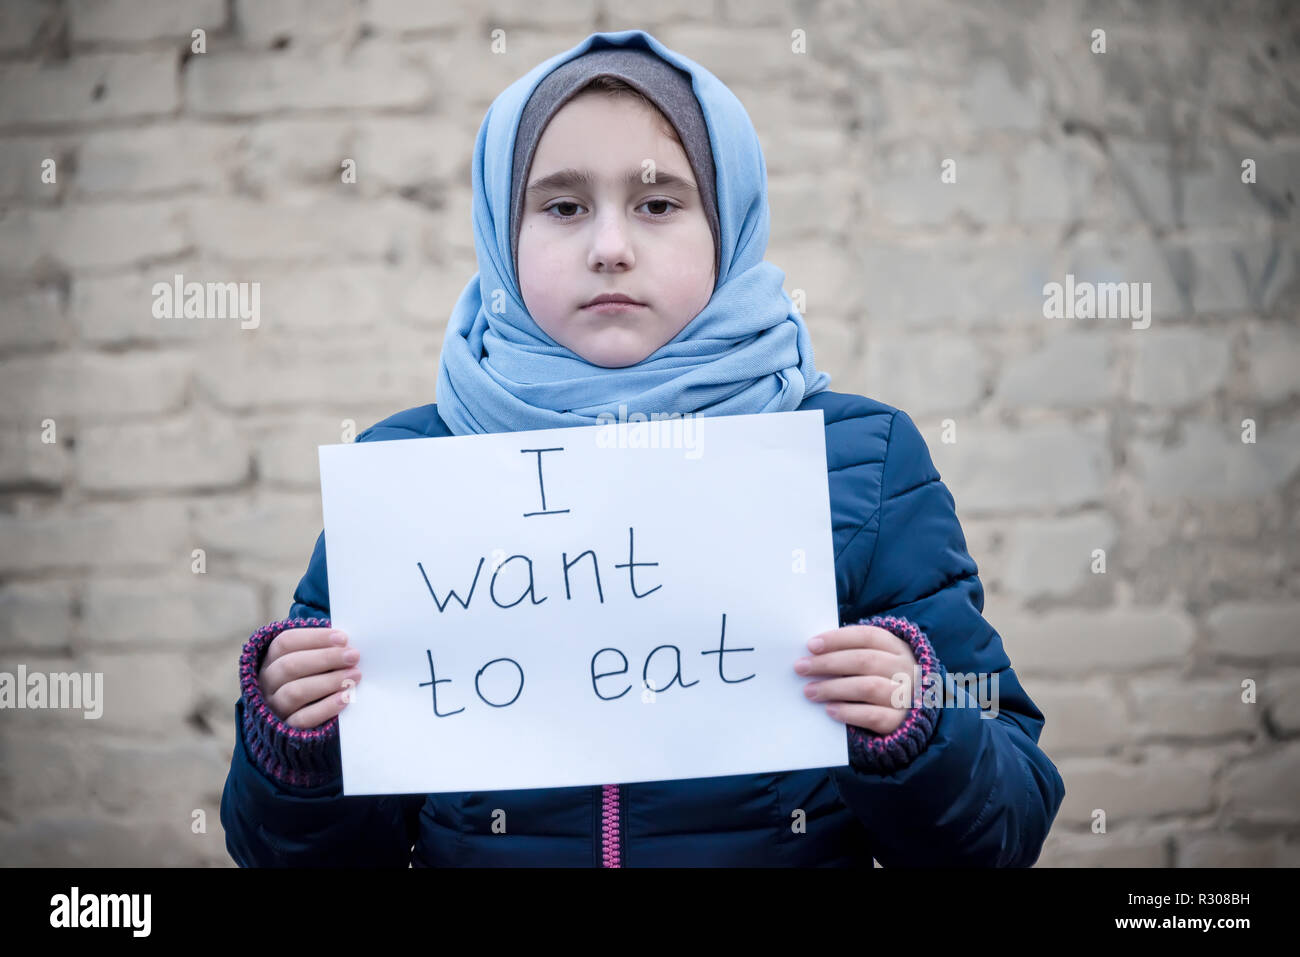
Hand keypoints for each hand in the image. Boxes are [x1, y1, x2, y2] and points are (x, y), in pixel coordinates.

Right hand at [258, 627, 361, 728]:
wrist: (297, 726)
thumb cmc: (310, 680)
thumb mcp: (309, 664)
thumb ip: (323, 651)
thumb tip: (346, 643)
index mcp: (271, 660)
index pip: (285, 642)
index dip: (314, 638)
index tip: (343, 638)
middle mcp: (267, 682)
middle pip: (290, 665)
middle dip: (325, 658)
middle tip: (353, 656)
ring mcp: (273, 707)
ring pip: (294, 692)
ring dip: (328, 681)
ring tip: (354, 676)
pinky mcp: (285, 729)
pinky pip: (303, 719)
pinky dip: (326, 707)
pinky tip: (345, 698)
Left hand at [794, 624, 919, 735]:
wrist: (911, 709)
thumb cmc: (879, 677)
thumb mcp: (872, 659)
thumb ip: (848, 653)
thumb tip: (812, 654)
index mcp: (895, 647)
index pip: (867, 636)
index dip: (838, 639)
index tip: (811, 645)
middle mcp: (903, 669)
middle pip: (865, 661)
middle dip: (828, 663)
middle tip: (801, 668)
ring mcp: (904, 695)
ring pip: (868, 687)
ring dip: (834, 688)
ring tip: (809, 691)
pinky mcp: (899, 720)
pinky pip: (874, 716)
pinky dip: (849, 712)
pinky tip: (830, 710)